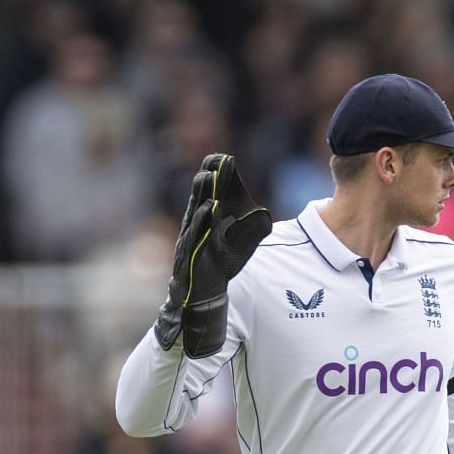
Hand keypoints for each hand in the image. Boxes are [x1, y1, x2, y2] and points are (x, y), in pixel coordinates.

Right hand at [154, 154, 270, 356]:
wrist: (198, 296)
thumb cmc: (217, 267)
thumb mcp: (239, 246)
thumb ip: (250, 229)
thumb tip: (264, 214)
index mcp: (205, 218)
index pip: (210, 190)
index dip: (215, 174)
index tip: (224, 156)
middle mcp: (195, 225)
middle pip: (201, 196)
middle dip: (209, 177)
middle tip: (218, 159)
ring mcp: (190, 239)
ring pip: (196, 211)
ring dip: (204, 193)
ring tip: (211, 176)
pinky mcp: (189, 254)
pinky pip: (195, 234)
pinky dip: (203, 220)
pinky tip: (210, 208)